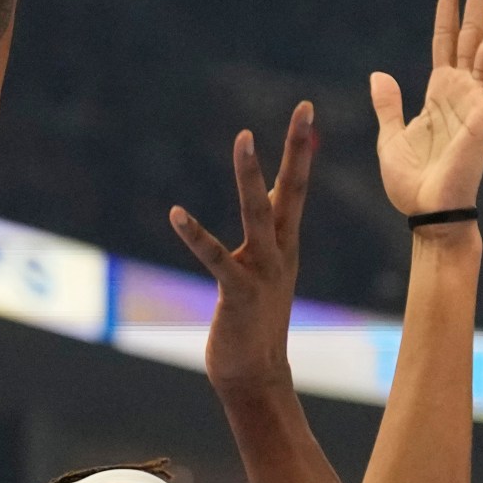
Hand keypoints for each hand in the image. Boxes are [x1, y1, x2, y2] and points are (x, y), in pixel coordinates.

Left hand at [170, 103, 316, 395]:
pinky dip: (195, 235)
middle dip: (298, 148)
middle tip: (305, 107)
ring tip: (245, 138)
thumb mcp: (264, 271)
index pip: (296, 187)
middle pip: (292, 190)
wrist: (255, 375)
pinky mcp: (238, 292)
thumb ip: (267, 236)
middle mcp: (280, 252)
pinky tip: (176, 213)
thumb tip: (268, 205)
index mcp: (285, 244)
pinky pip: (215, 258)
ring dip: (251, 175)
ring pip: (258, 214)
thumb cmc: (254, 323)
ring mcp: (262, 271)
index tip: (306, 110)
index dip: (301, 148)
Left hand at [370, 0, 482, 224]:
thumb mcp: (391, 137)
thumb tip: (379, 73)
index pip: (445, 38)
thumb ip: (388, 104)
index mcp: (439, 93)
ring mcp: (478, 101)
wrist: (429, 214)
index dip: (448, 6)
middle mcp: (462, 91)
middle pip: (473, 33)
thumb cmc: (412, 184)